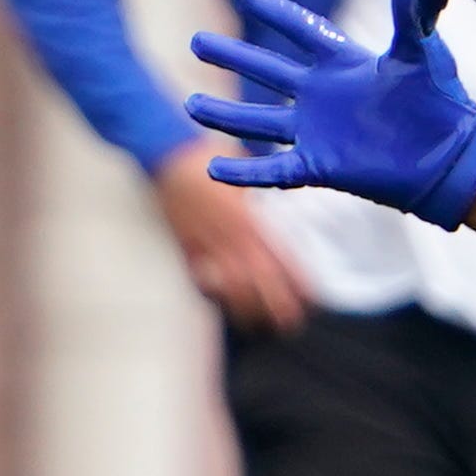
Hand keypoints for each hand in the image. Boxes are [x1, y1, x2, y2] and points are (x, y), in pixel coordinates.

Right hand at [149, 146, 313, 332]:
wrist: (164, 152)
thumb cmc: (207, 158)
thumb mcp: (244, 178)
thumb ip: (260, 203)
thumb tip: (280, 215)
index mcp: (248, 219)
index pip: (280, 259)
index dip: (297, 282)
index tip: (311, 299)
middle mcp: (229, 237)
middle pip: (259, 282)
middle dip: (277, 306)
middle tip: (291, 322)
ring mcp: (205, 246)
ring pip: (230, 288)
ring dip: (248, 308)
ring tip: (261, 323)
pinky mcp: (185, 248)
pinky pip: (203, 279)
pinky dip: (217, 295)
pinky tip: (227, 305)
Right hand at [189, 0, 475, 228]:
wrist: (449, 157)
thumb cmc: (440, 102)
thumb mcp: (419, 52)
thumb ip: (405, 12)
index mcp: (343, 64)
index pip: (300, 29)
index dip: (273, 11)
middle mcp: (322, 96)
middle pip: (266, 71)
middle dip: (232, 57)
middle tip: (196, 42)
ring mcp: (317, 132)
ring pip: (259, 120)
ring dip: (226, 113)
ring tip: (191, 104)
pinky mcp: (319, 166)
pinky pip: (274, 170)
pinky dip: (245, 172)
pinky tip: (214, 168)